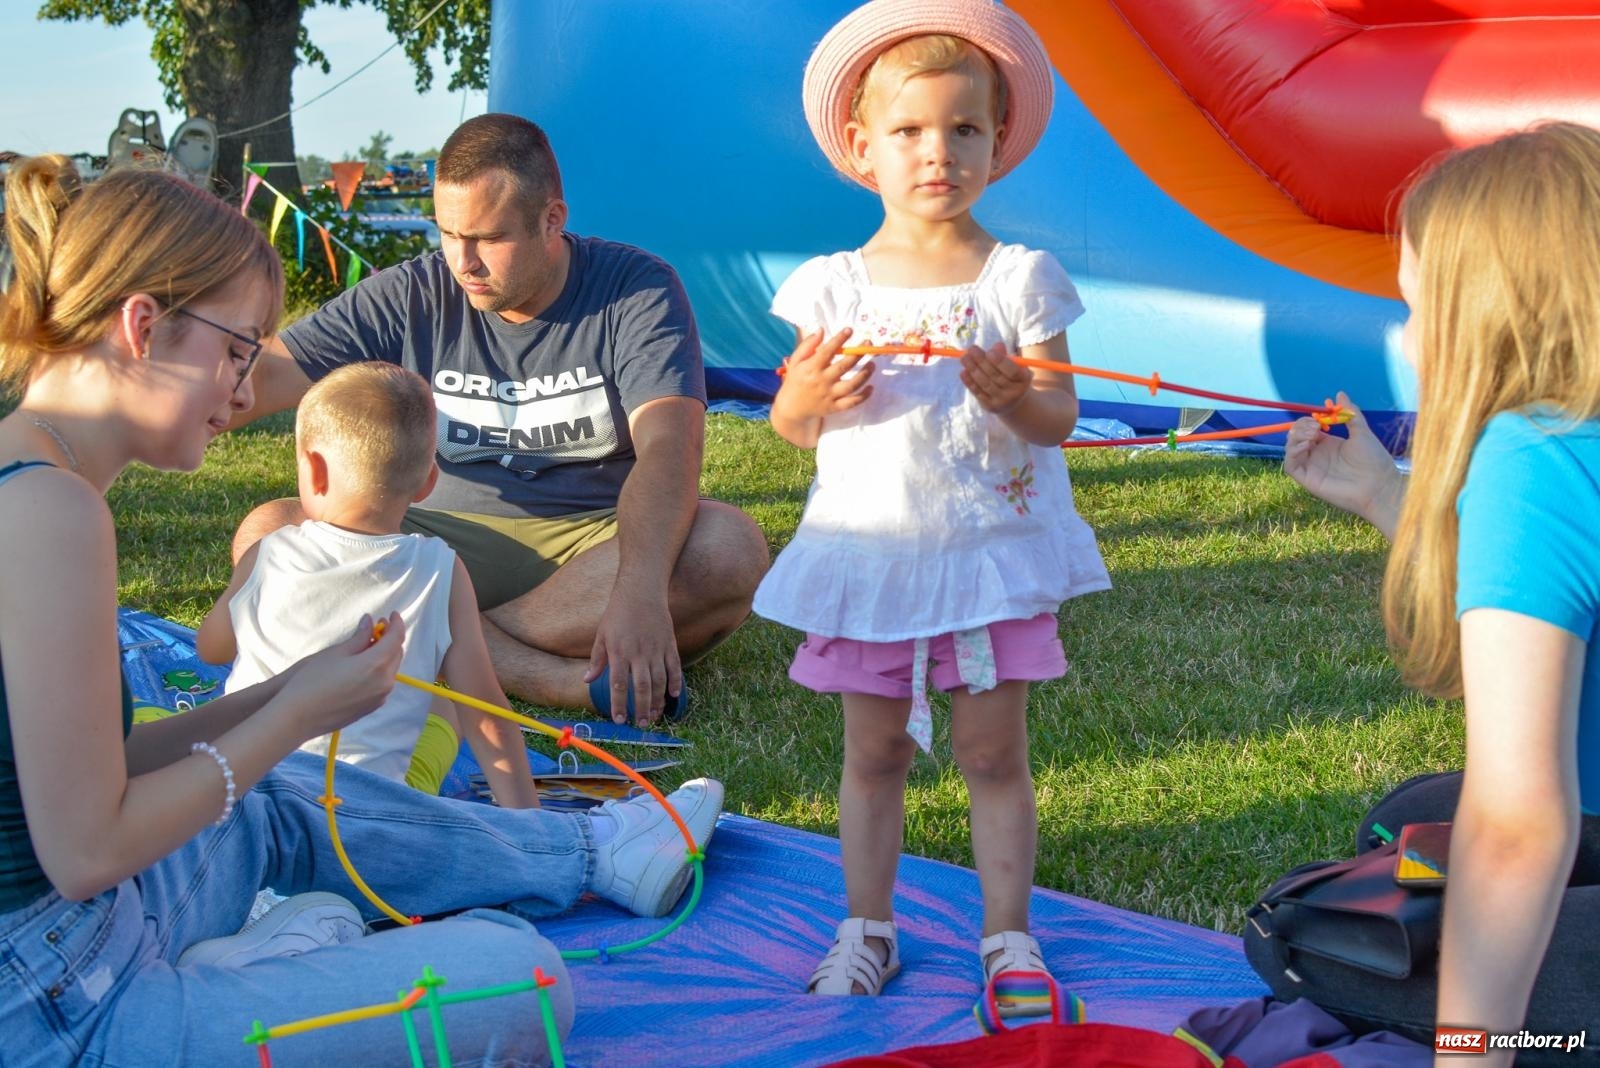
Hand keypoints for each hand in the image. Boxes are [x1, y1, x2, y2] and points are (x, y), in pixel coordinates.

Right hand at [274, 613, 405, 738]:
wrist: (298, 717)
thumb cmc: (312, 681)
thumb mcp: (336, 653)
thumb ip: (359, 637)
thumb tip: (370, 622)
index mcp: (377, 665)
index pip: (396, 638)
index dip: (396, 623)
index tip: (391, 614)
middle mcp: (384, 683)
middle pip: (396, 654)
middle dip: (391, 639)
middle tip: (378, 627)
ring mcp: (379, 697)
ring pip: (391, 670)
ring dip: (385, 655)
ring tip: (369, 644)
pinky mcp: (371, 707)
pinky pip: (383, 683)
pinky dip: (379, 670)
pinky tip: (364, 664)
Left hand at [584, 590, 679, 726]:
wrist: (641, 592)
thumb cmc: (618, 613)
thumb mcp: (602, 635)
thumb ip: (597, 659)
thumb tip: (587, 680)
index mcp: (619, 652)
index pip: (617, 685)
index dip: (618, 704)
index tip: (620, 719)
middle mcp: (638, 653)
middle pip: (641, 687)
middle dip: (641, 709)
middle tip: (641, 724)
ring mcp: (656, 649)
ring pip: (659, 681)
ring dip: (657, 701)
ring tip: (654, 715)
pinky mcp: (669, 644)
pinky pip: (674, 667)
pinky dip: (675, 682)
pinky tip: (673, 695)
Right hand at [772, 328, 874, 421]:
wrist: (792, 408)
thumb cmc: (795, 380)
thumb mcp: (796, 361)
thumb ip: (807, 345)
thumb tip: (821, 330)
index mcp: (811, 368)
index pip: (827, 351)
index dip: (839, 339)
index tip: (849, 330)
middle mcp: (822, 381)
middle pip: (844, 366)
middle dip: (858, 353)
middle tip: (868, 344)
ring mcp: (829, 395)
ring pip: (851, 385)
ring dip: (865, 374)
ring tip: (873, 364)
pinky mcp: (835, 407)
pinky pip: (852, 402)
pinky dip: (863, 396)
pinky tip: (871, 387)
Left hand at [960, 342, 1030, 412]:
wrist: (1013, 402)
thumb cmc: (1012, 377)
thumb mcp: (1013, 365)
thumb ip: (1005, 356)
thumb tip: (997, 346)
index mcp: (1023, 379)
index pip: (1012, 371)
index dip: (1000, 361)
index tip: (989, 352)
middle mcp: (1014, 392)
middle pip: (995, 376)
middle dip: (981, 361)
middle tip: (971, 350)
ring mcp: (1001, 401)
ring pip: (985, 384)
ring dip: (973, 369)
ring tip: (964, 358)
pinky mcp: (990, 406)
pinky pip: (978, 392)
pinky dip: (969, 382)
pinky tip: (963, 372)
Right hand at [1284, 392, 1403, 536]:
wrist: (1379, 485)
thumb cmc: (1373, 460)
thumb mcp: (1362, 432)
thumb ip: (1349, 413)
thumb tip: (1340, 393)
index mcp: (1327, 444)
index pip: (1307, 428)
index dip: (1308, 420)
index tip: (1320, 417)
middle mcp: (1316, 454)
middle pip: (1295, 436)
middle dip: (1300, 426)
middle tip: (1316, 426)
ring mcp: (1311, 467)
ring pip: (1290, 449)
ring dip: (1295, 437)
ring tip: (1313, 433)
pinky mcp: (1307, 479)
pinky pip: (1290, 465)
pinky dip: (1292, 452)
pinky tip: (1306, 445)